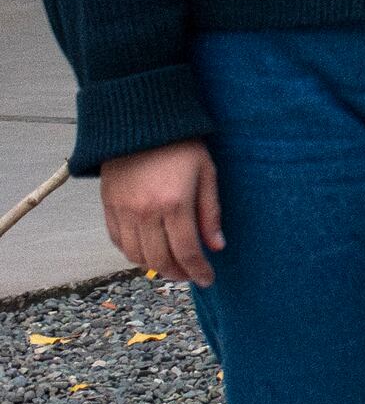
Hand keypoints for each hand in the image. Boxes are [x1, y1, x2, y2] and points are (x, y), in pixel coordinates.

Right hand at [98, 143, 219, 287]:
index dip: (198, 270)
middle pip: (159, 259)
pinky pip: (118, 242)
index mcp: (174, 204)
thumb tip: (216, 246)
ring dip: (154, 267)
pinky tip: (148, 252)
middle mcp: (145, 213)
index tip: (208, 280)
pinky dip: (133, 253)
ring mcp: (123, 212)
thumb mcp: (207, 173)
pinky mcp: (108, 207)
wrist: (141, 123)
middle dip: (177, 273)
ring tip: (172, 266)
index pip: (187, 250)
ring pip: (136, 256)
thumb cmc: (182, 146)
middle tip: (191, 276)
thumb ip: (211, 212)